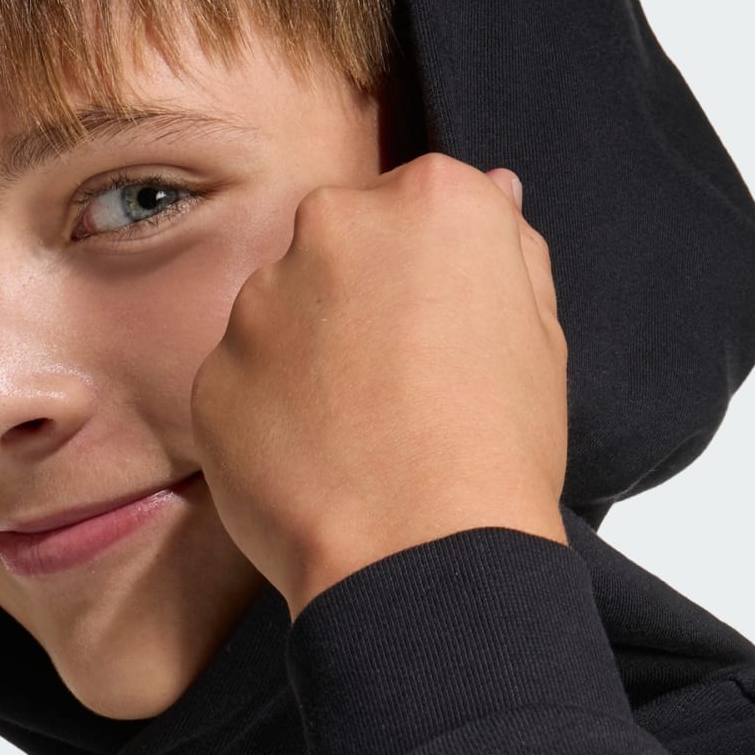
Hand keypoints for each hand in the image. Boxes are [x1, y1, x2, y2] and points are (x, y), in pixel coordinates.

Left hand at [188, 152, 568, 619]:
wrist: (419, 559)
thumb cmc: (497, 454)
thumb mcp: (542, 337)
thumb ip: (506, 251)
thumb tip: (491, 194)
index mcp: (430, 201)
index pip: (415, 205)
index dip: (427, 274)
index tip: (439, 329)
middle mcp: (332, 227)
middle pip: (337, 243)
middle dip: (356, 298)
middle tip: (393, 383)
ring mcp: (259, 303)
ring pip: (279, 312)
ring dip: (304, 356)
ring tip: (353, 435)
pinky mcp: (212, 374)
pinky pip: (240, 384)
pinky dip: (266, 416)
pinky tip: (312, 464)